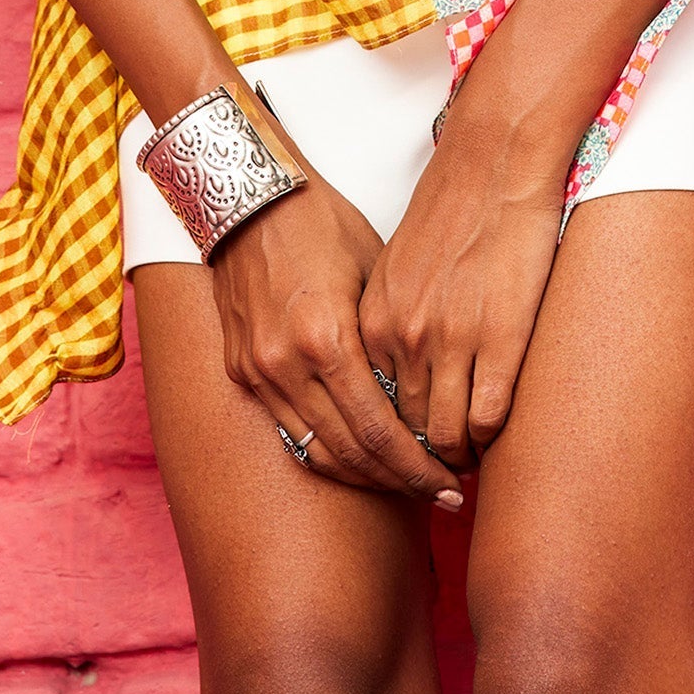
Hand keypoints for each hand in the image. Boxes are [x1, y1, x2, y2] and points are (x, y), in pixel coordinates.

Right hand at [209, 170, 464, 507]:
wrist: (249, 197)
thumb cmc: (322, 223)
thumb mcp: (374, 275)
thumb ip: (392, 343)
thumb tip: (430, 398)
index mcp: (327, 339)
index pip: (379, 432)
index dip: (420, 468)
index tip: (452, 485)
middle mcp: (287, 365)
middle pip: (351, 455)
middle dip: (401, 482)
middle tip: (442, 495)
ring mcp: (258, 372)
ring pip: (317, 454)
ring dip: (365, 477)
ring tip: (406, 485)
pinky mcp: (241, 371)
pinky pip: (289, 432)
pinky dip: (326, 454)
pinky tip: (358, 460)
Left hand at [358, 103, 565, 468]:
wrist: (493, 163)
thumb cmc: (446, 209)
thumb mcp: (390, 269)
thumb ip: (383, 322)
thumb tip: (389, 376)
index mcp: (370, 321)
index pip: (367, 409)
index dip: (386, 442)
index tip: (403, 456)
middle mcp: (403, 336)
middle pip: (404, 431)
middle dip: (420, 460)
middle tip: (440, 475)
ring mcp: (451, 340)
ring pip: (446, 433)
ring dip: (459, 454)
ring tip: (471, 459)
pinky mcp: (500, 338)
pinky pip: (488, 415)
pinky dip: (490, 434)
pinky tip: (496, 432)